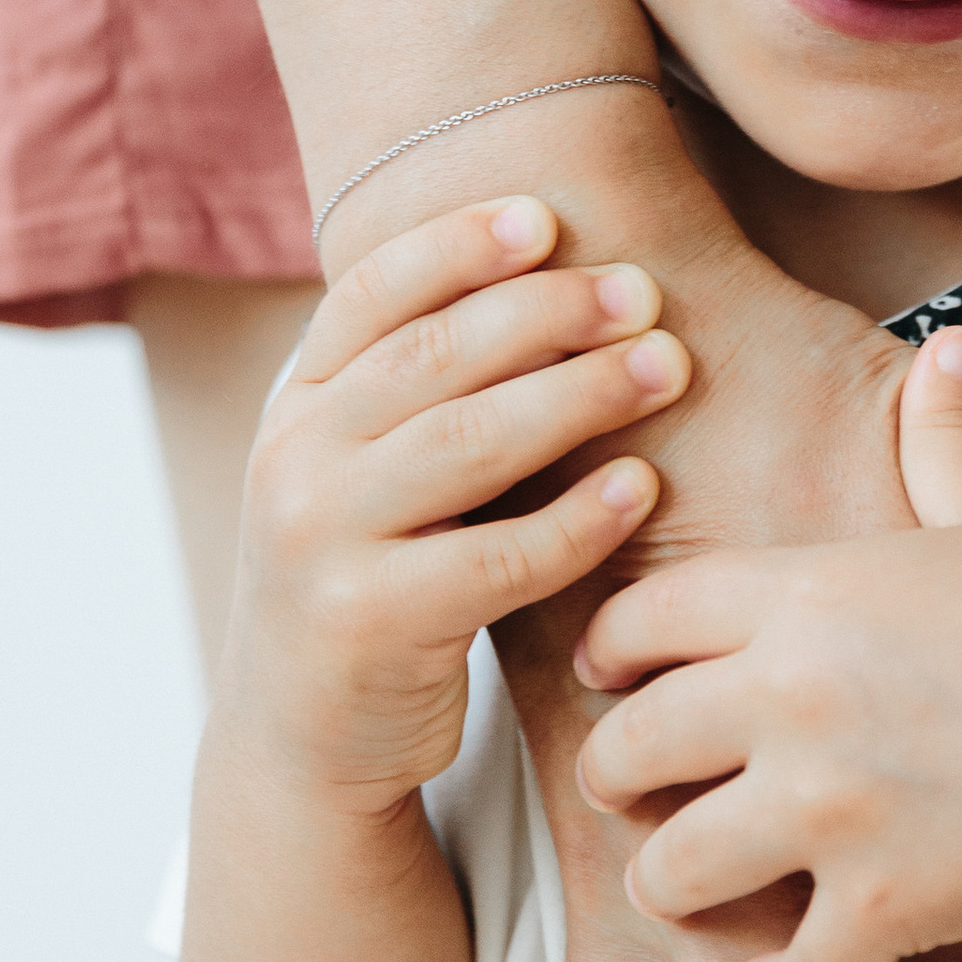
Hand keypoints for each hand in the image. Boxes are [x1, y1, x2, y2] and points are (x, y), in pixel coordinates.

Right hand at [222, 197, 684, 815]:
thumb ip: (416, 392)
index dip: (455, 246)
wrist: (299, 744)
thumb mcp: (357, 474)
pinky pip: (496, 559)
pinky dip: (576, 519)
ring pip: (467, 444)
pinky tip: (641, 487)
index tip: (544, 217)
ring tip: (667, 365)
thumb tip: (551, 277)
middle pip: (432, 356)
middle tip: (641, 291)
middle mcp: (294, 462)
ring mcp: (321, 543)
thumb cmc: (368, 581)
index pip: (369, 295)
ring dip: (578, 395)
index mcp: (296, 407)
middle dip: (547, 310)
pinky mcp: (370, 625)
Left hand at [580, 326, 961, 961]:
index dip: (610, 651)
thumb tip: (953, 347)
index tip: (608, 673)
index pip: (640, 621)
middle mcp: (788, 698)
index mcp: (802, 595)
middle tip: (632, 787)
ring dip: (677, 884)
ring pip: (671, 871)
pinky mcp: (879, 906)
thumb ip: (946, 433)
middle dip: (617, 775)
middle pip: (626, 750)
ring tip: (693, 885)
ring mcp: (827, 809)